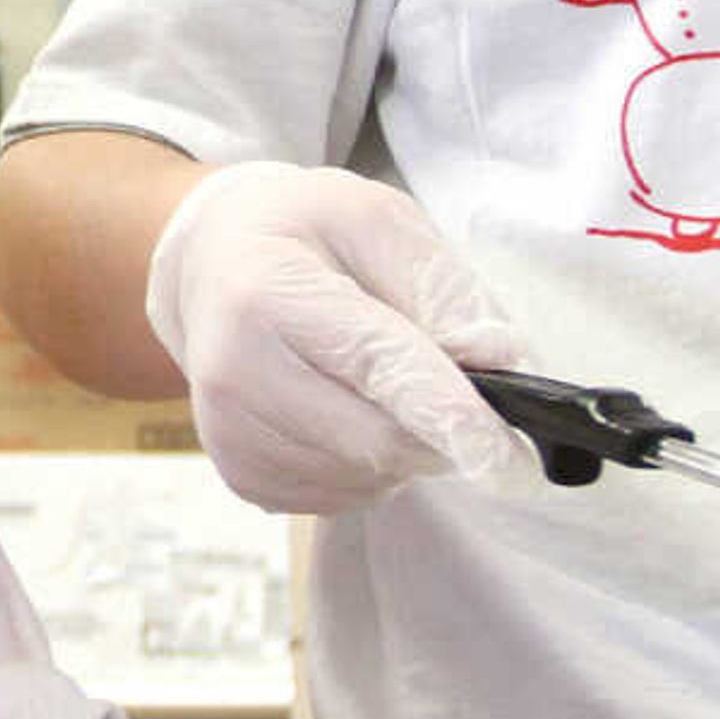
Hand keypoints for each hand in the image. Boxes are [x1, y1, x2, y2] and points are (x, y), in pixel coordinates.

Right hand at [143, 160, 528, 514]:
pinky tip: (349, 409)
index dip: (450, 417)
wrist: (210, 265)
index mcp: (268, 295)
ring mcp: (232, 434)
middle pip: (379, 440)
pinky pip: (343, 497)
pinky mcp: (243, 475)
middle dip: (441, 429)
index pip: (377, 367)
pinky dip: (370, 465)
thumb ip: (442, 288)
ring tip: (379, 381)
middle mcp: (235, 374)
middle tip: (457, 387)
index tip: (509, 461)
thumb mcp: (377, 221)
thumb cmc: (301, 235)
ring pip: (368, 477)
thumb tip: (499, 358)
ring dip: (404, 446)